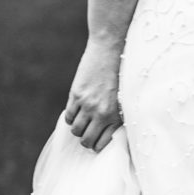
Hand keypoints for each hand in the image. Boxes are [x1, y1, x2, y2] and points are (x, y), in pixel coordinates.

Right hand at [64, 36, 122, 150]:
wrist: (110, 49)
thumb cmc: (121, 73)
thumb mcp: (124, 97)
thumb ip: (117, 115)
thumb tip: (108, 133)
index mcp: (116, 116)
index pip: (102, 143)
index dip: (97, 145)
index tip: (97, 141)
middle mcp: (101, 113)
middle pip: (87, 140)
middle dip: (86, 141)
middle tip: (88, 135)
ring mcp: (87, 104)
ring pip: (76, 130)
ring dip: (78, 130)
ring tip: (82, 124)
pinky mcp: (76, 94)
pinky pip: (69, 116)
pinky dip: (71, 118)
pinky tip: (76, 112)